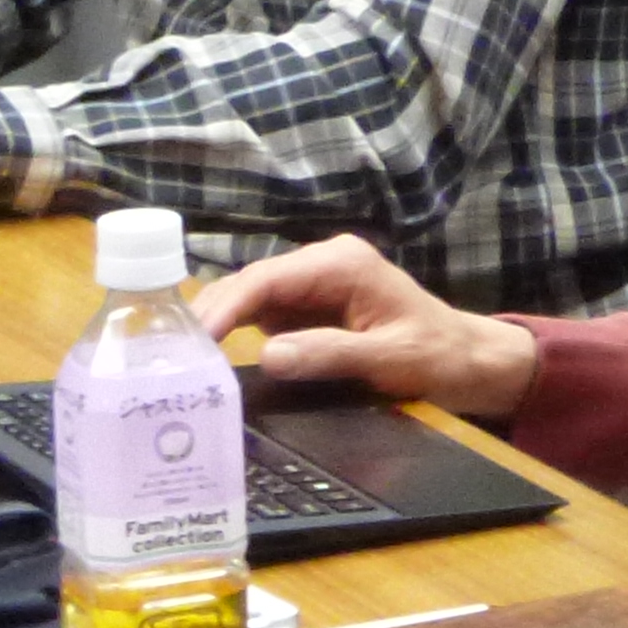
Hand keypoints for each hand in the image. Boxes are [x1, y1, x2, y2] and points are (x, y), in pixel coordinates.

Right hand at [189, 234, 540, 421]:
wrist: (467, 362)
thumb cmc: (437, 354)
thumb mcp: (391, 358)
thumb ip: (332, 354)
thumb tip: (271, 354)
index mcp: (342, 264)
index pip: (267, 278)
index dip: (224, 307)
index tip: (191, 339)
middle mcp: (321, 266)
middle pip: (247, 285)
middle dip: (206, 316)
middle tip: (161, 357)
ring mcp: (311, 286)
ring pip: (245, 301)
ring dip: (211, 327)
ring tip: (170, 363)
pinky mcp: (306, 310)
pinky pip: (258, 318)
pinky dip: (230, 336)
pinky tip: (202, 363)